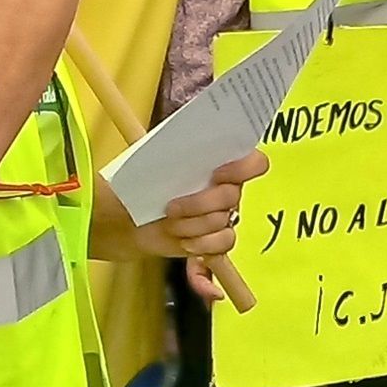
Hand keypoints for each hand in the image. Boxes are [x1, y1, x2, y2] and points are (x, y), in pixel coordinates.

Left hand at [143, 148, 258, 267]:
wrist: (133, 220)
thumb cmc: (145, 186)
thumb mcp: (151, 163)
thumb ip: (166, 150)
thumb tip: (163, 138)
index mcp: (220, 164)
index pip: (253, 162)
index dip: (242, 168)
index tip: (216, 174)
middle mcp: (228, 191)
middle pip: (231, 196)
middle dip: (198, 204)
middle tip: (170, 208)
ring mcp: (224, 217)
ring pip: (223, 224)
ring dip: (192, 226)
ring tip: (170, 225)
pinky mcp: (217, 242)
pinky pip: (223, 246)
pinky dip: (203, 247)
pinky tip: (186, 245)